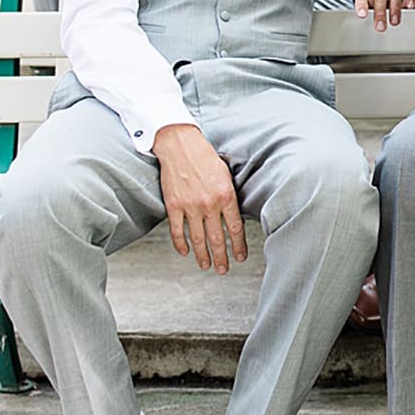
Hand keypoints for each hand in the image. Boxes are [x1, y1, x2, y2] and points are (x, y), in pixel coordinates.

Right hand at [152, 123, 246, 272]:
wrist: (180, 145)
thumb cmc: (205, 157)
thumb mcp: (226, 175)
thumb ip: (230, 197)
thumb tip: (235, 218)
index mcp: (226, 195)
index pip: (235, 228)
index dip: (238, 246)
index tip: (240, 257)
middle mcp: (209, 203)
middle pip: (217, 238)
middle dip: (222, 257)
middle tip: (224, 269)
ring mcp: (190, 206)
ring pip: (198, 239)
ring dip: (203, 255)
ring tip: (206, 265)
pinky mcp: (173, 205)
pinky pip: (178, 231)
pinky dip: (181, 244)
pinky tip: (185, 252)